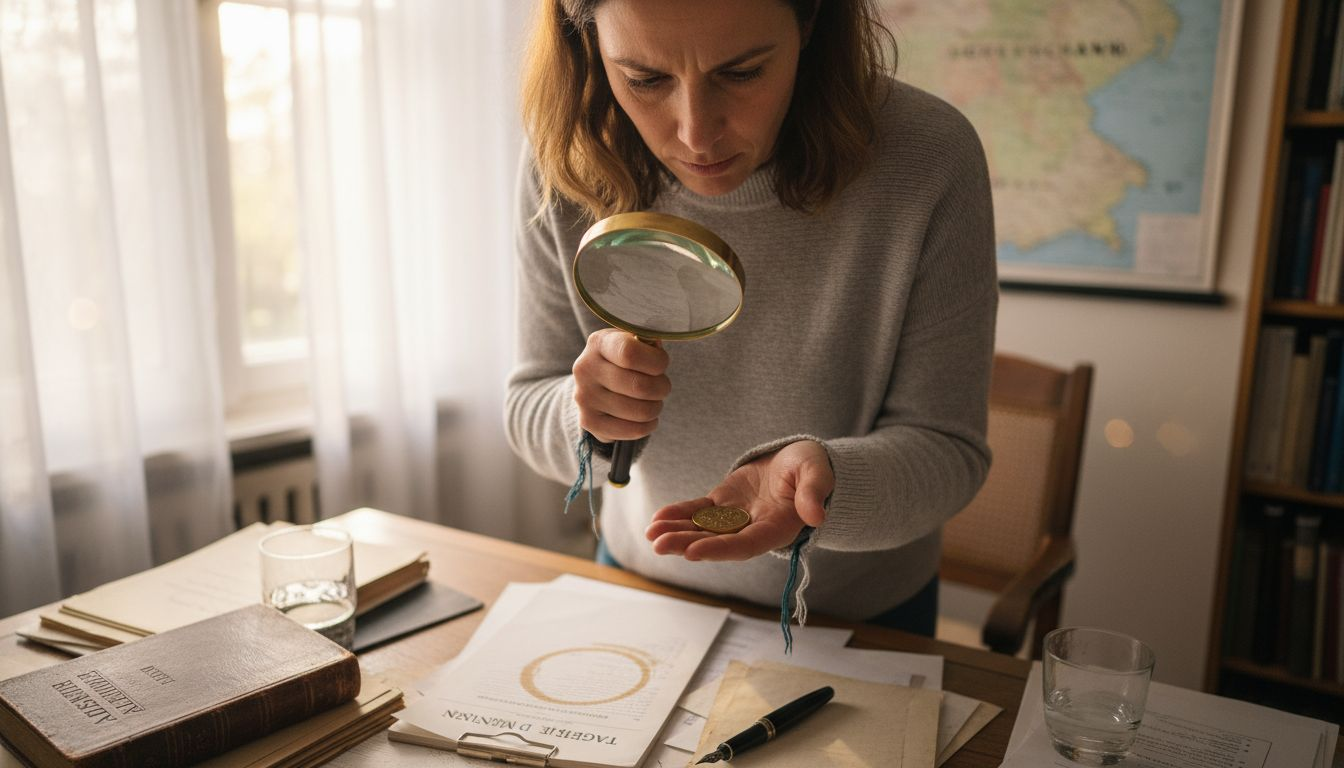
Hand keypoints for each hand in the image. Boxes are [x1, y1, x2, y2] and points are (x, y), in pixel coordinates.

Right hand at [573, 329, 670, 442]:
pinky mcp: (588, 421)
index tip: (661, 364)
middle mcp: (586, 368)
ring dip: (656, 407)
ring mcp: (584, 397)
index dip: (656, 361)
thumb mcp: (632, 342)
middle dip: (662, 388)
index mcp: (599, 343)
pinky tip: (647, 419)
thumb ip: (647, 343)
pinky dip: (648, 426)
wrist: (594, 385)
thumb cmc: (623, 361)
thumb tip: (657, 351)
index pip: (630, 353)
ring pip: (640, 411)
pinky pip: (633, 430)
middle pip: (640, 386)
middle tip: (662, 386)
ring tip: (653, 401)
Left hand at [645, 440, 832, 560]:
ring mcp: (735, 517)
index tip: (692, 552)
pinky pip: (697, 512)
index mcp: (776, 528)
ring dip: (676, 532)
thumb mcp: (817, 473)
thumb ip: (814, 492)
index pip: (744, 545)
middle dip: (686, 544)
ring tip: (650, 534)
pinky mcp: (723, 503)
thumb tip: (815, 515)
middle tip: (658, 545)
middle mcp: (752, 529)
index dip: (719, 549)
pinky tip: (657, 518)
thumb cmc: (812, 467)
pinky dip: (678, 514)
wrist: (799, 461)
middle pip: (716, 542)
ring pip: (702, 529)